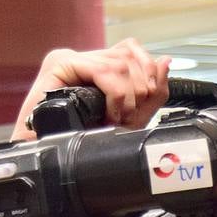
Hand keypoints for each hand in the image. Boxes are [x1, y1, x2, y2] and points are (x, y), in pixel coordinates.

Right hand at [0, 39, 169, 216]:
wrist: (51, 164)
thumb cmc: (83, 147)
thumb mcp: (130, 121)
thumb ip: (151, 95)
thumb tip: (165, 62)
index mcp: (96, 67)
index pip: (132, 52)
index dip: (149, 75)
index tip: (146, 102)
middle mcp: (83, 60)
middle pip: (130, 54)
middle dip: (142, 87)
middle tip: (130, 115)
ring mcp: (70, 60)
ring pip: (120, 61)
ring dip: (128, 94)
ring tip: (118, 118)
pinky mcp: (60, 65)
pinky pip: (102, 70)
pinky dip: (115, 94)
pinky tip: (111, 114)